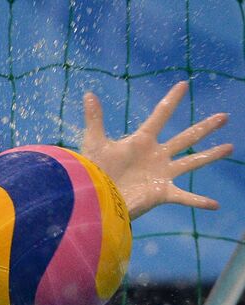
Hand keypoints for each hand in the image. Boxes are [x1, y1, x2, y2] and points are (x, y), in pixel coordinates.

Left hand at [80, 81, 231, 218]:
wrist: (92, 200)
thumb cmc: (92, 172)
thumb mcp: (94, 143)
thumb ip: (94, 119)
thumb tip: (88, 94)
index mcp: (141, 141)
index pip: (160, 115)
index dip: (171, 100)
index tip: (183, 84)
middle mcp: (156, 155)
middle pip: (186, 138)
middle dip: (205, 127)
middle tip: (224, 117)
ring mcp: (161, 174)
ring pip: (192, 162)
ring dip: (211, 155)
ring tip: (229, 147)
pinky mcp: (161, 193)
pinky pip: (185, 197)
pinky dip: (199, 201)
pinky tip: (215, 205)